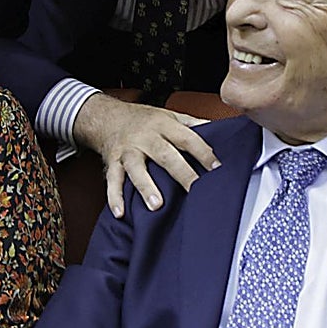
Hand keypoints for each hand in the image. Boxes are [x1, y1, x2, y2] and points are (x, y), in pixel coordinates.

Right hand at [71, 93, 219, 217]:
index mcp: (163, 126)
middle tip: (194, 189)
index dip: (202, 152)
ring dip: (146, 186)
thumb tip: (219, 130)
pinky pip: (112, 181)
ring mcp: (128, 151)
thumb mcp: (170, 116)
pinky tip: (120, 212)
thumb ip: (192, 125)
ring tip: (156, 205)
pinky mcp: (112, 164)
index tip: (216, 168)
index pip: (187, 138)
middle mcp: (145, 138)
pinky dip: (114, 197)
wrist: (107, 117)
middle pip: (164, 155)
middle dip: (180, 172)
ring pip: (136, 168)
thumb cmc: (144, 120)